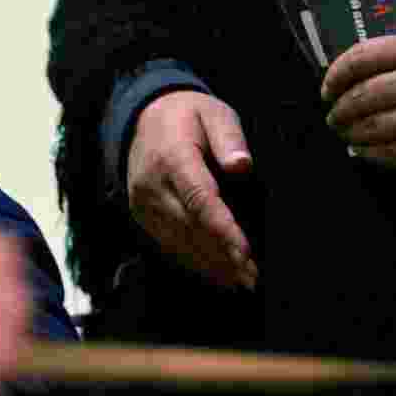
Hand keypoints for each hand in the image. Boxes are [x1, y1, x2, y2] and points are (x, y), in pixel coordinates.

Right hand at [126, 91, 257, 288]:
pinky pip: (167, 242)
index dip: (223, 229)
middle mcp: (151, 184)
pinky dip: (192, 260)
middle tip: (253, 278)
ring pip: (178, 241)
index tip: (246, 253)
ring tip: (241, 282)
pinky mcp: (141, 213)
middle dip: (222, 255)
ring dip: (210, 264)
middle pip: (190, 227)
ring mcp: (142, 202)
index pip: (199, 199)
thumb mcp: (213, 113)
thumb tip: (242, 165)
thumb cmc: (187, 116)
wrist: (142, 118)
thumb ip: (229, 137)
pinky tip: (216, 274)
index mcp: (172, 157)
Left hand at [322, 34, 395, 170]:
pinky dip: (368, 151)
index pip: (361, 59)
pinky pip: (387, 152)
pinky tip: (360, 150)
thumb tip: (364, 75)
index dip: (337, 74)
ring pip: (368, 125)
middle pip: (360, 95)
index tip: (328, 86)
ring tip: (343, 132)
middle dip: (340, 107)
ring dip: (350, 130)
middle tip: (332, 114)